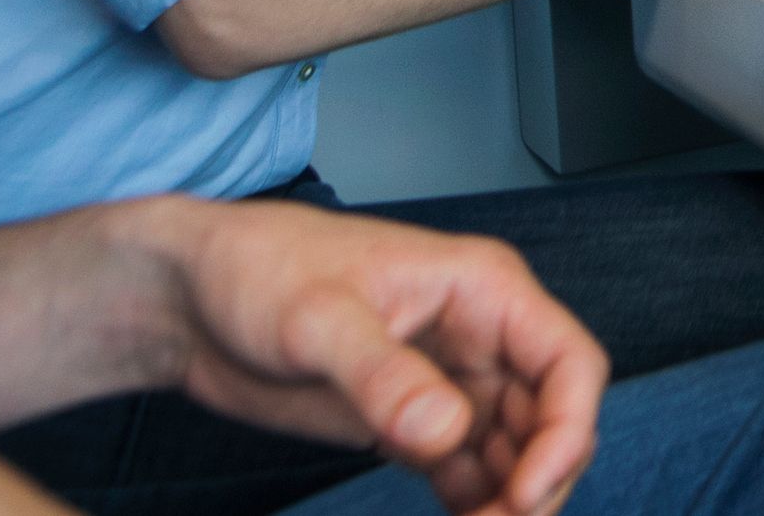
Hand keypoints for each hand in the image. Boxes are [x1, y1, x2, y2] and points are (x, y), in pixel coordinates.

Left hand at [153, 197, 604, 515]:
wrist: (194, 296)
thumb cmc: (258, 271)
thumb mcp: (316, 320)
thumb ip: (382, 375)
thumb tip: (447, 431)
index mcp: (483, 290)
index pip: (568, 363)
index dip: (566, 430)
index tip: (527, 492)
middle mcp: (481, 335)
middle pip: (551, 417)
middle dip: (538, 479)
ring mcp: (448, 380)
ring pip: (516, 450)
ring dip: (508, 499)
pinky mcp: (412, 418)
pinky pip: (468, 468)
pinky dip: (472, 503)